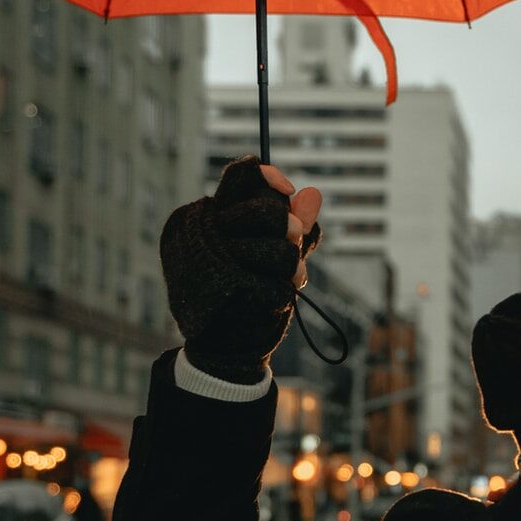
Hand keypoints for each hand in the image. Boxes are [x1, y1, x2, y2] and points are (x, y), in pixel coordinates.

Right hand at [159, 156, 323, 383]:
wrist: (223, 344)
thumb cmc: (245, 290)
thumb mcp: (269, 251)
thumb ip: (291, 223)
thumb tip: (313, 193)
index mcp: (211, 217)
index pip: (239, 177)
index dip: (267, 177)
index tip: (287, 189)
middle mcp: (207, 235)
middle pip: (268, 212)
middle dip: (292, 227)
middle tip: (295, 237)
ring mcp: (217, 263)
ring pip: (282, 249)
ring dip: (293, 265)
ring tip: (291, 276)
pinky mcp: (232, 292)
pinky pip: (280, 282)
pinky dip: (285, 289)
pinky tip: (278, 295)